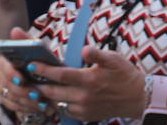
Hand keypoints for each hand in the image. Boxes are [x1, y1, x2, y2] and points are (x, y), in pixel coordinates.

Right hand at [0, 28, 56, 119]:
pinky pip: (13, 106)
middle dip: (23, 91)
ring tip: (42, 103)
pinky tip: (38, 107)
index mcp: (3, 61)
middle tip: (37, 94)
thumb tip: (15, 30)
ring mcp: (1, 88)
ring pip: (11, 98)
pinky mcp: (6, 98)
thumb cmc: (36, 57)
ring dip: (27, 101)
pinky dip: (26, 107)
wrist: (37, 68)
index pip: (3, 69)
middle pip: (7, 86)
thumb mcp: (34, 47)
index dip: (12, 75)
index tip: (22, 80)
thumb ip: (26, 40)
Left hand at [30, 46, 148, 121]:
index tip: (31, 65)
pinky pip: (66, 111)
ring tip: (40, 86)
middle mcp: (83, 96)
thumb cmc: (125, 75)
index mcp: (89, 79)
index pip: (60, 75)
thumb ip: (97, 54)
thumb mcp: (115, 59)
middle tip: (29, 77)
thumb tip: (85, 49)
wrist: (137, 98)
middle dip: (39, 84)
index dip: (44, 70)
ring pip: (57, 102)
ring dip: (48, 95)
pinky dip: (60, 104)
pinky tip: (59, 96)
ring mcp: (83, 108)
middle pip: (53, 91)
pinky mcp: (85, 116)